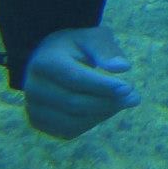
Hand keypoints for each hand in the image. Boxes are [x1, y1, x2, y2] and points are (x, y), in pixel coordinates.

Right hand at [23, 26, 139, 138]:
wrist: (48, 60)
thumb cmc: (76, 46)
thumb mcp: (91, 38)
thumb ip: (106, 50)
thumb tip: (123, 67)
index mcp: (44, 62)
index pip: (75, 78)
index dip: (102, 86)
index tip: (128, 88)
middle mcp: (33, 87)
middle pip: (74, 103)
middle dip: (108, 102)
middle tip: (134, 98)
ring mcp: (33, 107)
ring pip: (73, 121)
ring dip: (103, 114)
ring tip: (123, 102)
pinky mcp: (38, 122)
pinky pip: (69, 131)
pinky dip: (92, 122)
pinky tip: (105, 109)